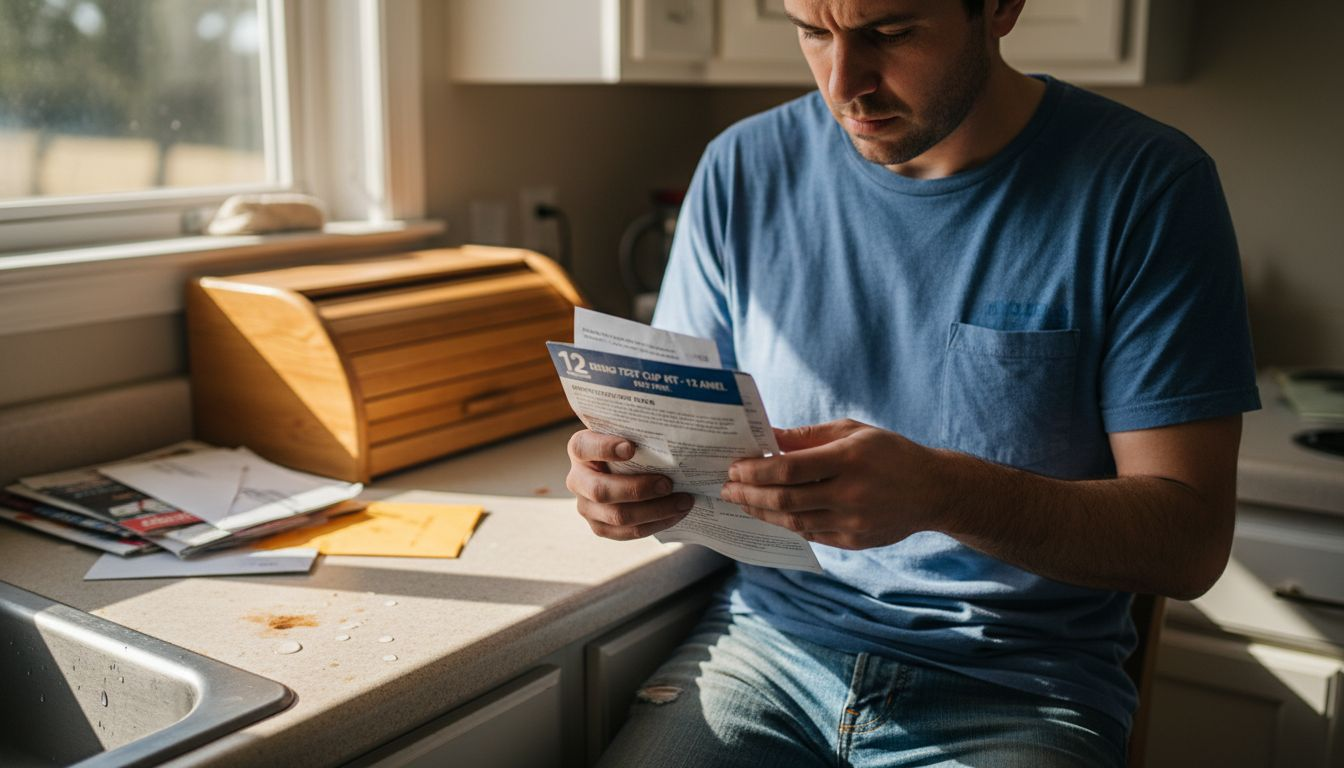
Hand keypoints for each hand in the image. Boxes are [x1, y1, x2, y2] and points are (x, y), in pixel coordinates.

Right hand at [565, 429, 694, 539]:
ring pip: (617, 516)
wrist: (625, 469)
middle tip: (668, 484)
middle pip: (601, 491)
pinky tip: (676, 514)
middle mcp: (577, 479)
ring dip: (655, 511)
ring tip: (683, 502)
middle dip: (638, 489)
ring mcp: (586, 507)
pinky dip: (656, 524)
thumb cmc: (631, 445)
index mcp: (580, 449)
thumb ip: (639, 432)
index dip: (605, 448)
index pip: (584, 447)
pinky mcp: (600, 527)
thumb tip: (675, 432)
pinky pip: (628, 532)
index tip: (631, 448)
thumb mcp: (628, 434)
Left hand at [719, 419, 954, 549]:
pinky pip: (810, 534)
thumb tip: (767, 438)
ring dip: (761, 512)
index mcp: (848, 459)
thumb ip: (807, 437)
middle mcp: (850, 494)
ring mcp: (852, 522)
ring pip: (793, 522)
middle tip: (727, 488)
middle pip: (785, 499)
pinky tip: (771, 513)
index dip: (755, 470)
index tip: (734, 467)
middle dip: (748, 494)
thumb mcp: (852, 431)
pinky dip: (787, 523)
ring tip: (742, 502)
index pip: (789, 469)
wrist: (933, 491)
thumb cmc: (889, 453)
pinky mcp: (854, 541)